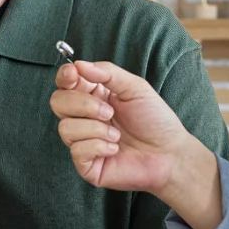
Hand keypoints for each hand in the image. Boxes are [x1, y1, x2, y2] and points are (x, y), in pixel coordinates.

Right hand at [50, 60, 222, 228]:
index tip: (73, 74)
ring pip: (65, 128)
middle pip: (58, 103)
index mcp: (94, 96)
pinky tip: (115, 149)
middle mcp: (84, 118)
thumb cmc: (155, 120)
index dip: (64, 77)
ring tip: (117, 135)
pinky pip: (77, 150)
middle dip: (82, 104)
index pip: (65, 84)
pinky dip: (98, 146)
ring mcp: (83, 141)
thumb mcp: (135, 88)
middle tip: (109, 112)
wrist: (170, 153)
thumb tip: (79, 64)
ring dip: (95, 129)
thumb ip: (107, 73)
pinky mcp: (86, 164)